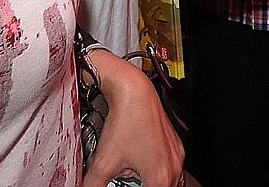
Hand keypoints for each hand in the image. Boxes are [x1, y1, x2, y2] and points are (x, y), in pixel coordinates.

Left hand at [82, 48, 184, 186]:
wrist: (134, 91)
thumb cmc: (125, 120)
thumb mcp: (104, 162)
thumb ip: (92, 184)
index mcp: (160, 175)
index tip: (123, 186)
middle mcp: (173, 165)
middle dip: (142, 186)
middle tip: (126, 181)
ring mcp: (176, 153)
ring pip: (169, 180)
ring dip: (151, 181)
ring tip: (132, 175)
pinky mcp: (174, 143)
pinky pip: (169, 165)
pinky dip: (156, 169)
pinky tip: (140, 162)